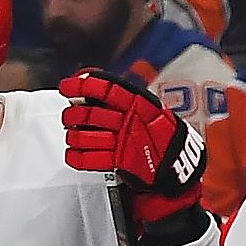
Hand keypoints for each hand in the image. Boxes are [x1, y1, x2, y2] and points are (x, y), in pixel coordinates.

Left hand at [60, 70, 206, 228]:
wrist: (178, 161)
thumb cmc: (159, 133)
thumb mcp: (146, 108)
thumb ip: (121, 99)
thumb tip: (90, 84)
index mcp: (137, 103)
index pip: (106, 89)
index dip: (83, 87)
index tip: (67, 86)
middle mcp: (129, 120)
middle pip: (89, 114)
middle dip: (72, 115)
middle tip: (68, 116)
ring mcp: (124, 142)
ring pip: (84, 136)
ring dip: (72, 136)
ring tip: (72, 135)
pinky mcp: (120, 162)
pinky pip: (89, 159)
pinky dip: (75, 156)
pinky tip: (73, 154)